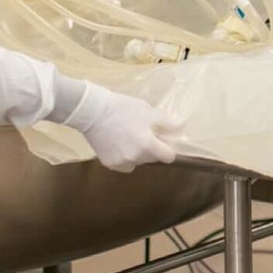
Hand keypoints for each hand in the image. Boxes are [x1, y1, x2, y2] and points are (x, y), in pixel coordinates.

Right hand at [64, 86, 180, 171]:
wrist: (92, 111)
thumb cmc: (122, 108)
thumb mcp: (148, 111)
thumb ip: (166, 122)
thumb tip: (180, 128)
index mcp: (147, 145)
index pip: (168, 157)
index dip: (168, 149)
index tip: (164, 141)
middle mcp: (136, 158)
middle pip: (152, 158)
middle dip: (151, 149)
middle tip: (143, 133)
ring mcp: (121, 162)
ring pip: (138, 162)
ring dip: (138, 154)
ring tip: (129, 137)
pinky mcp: (109, 164)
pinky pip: (124, 164)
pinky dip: (124, 157)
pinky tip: (118, 144)